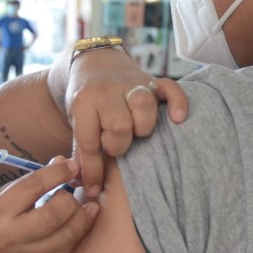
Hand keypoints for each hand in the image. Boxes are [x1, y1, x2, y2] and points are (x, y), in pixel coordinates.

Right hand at [0, 157, 97, 252]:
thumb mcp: (1, 198)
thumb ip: (31, 182)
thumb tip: (61, 161)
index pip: (32, 187)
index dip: (57, 174)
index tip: (72, 166)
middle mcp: (12, 236)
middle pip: (54, 215)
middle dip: (69, 199)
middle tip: (68, 194)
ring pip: (68, 234)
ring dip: (80, 215)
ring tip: (79, 206)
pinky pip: (69, 248)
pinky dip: (79, 230)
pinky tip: (82, 219)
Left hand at [65, 51, 187, 196]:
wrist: (94, 62)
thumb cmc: (86, 102)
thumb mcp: (75, 122)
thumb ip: (81, 152)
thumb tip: (88, 190)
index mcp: (84, 102)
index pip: (90, 141)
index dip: (92, 170)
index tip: (94, 189)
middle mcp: (108, 91)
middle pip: (119, 125)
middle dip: (119, 144)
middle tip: (116, 146)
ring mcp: (132, 83)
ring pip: (144, 106)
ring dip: (143, 126)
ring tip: (137, 134)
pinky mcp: (153, 80)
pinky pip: (171, 88)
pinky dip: (178, 103)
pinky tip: (178, 119)